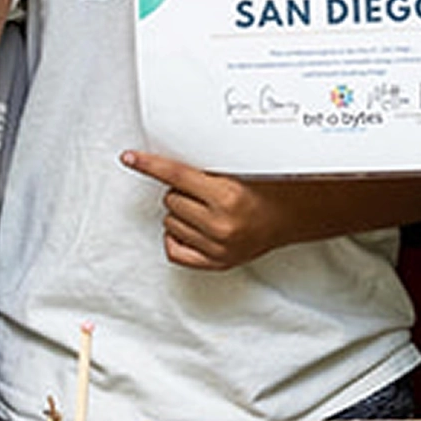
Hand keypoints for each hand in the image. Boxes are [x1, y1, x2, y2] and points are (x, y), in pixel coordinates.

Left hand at [122, 150, 292, 270]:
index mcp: (227, 196)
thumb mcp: (238, 172)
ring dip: (180, 213)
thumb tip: (169, 167)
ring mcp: (216, 247)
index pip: (175, 175)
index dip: (149, 164)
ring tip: (204, 208)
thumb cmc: (267, 190)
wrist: (290, 217)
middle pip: (170, 199)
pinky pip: (174, 250)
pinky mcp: (215, 263)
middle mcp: (220, 224)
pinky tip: (189, 228)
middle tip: (203, 190)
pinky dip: (176, 236)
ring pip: (169, 223)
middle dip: (181, 191)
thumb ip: (205, 172)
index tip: (130, 158)